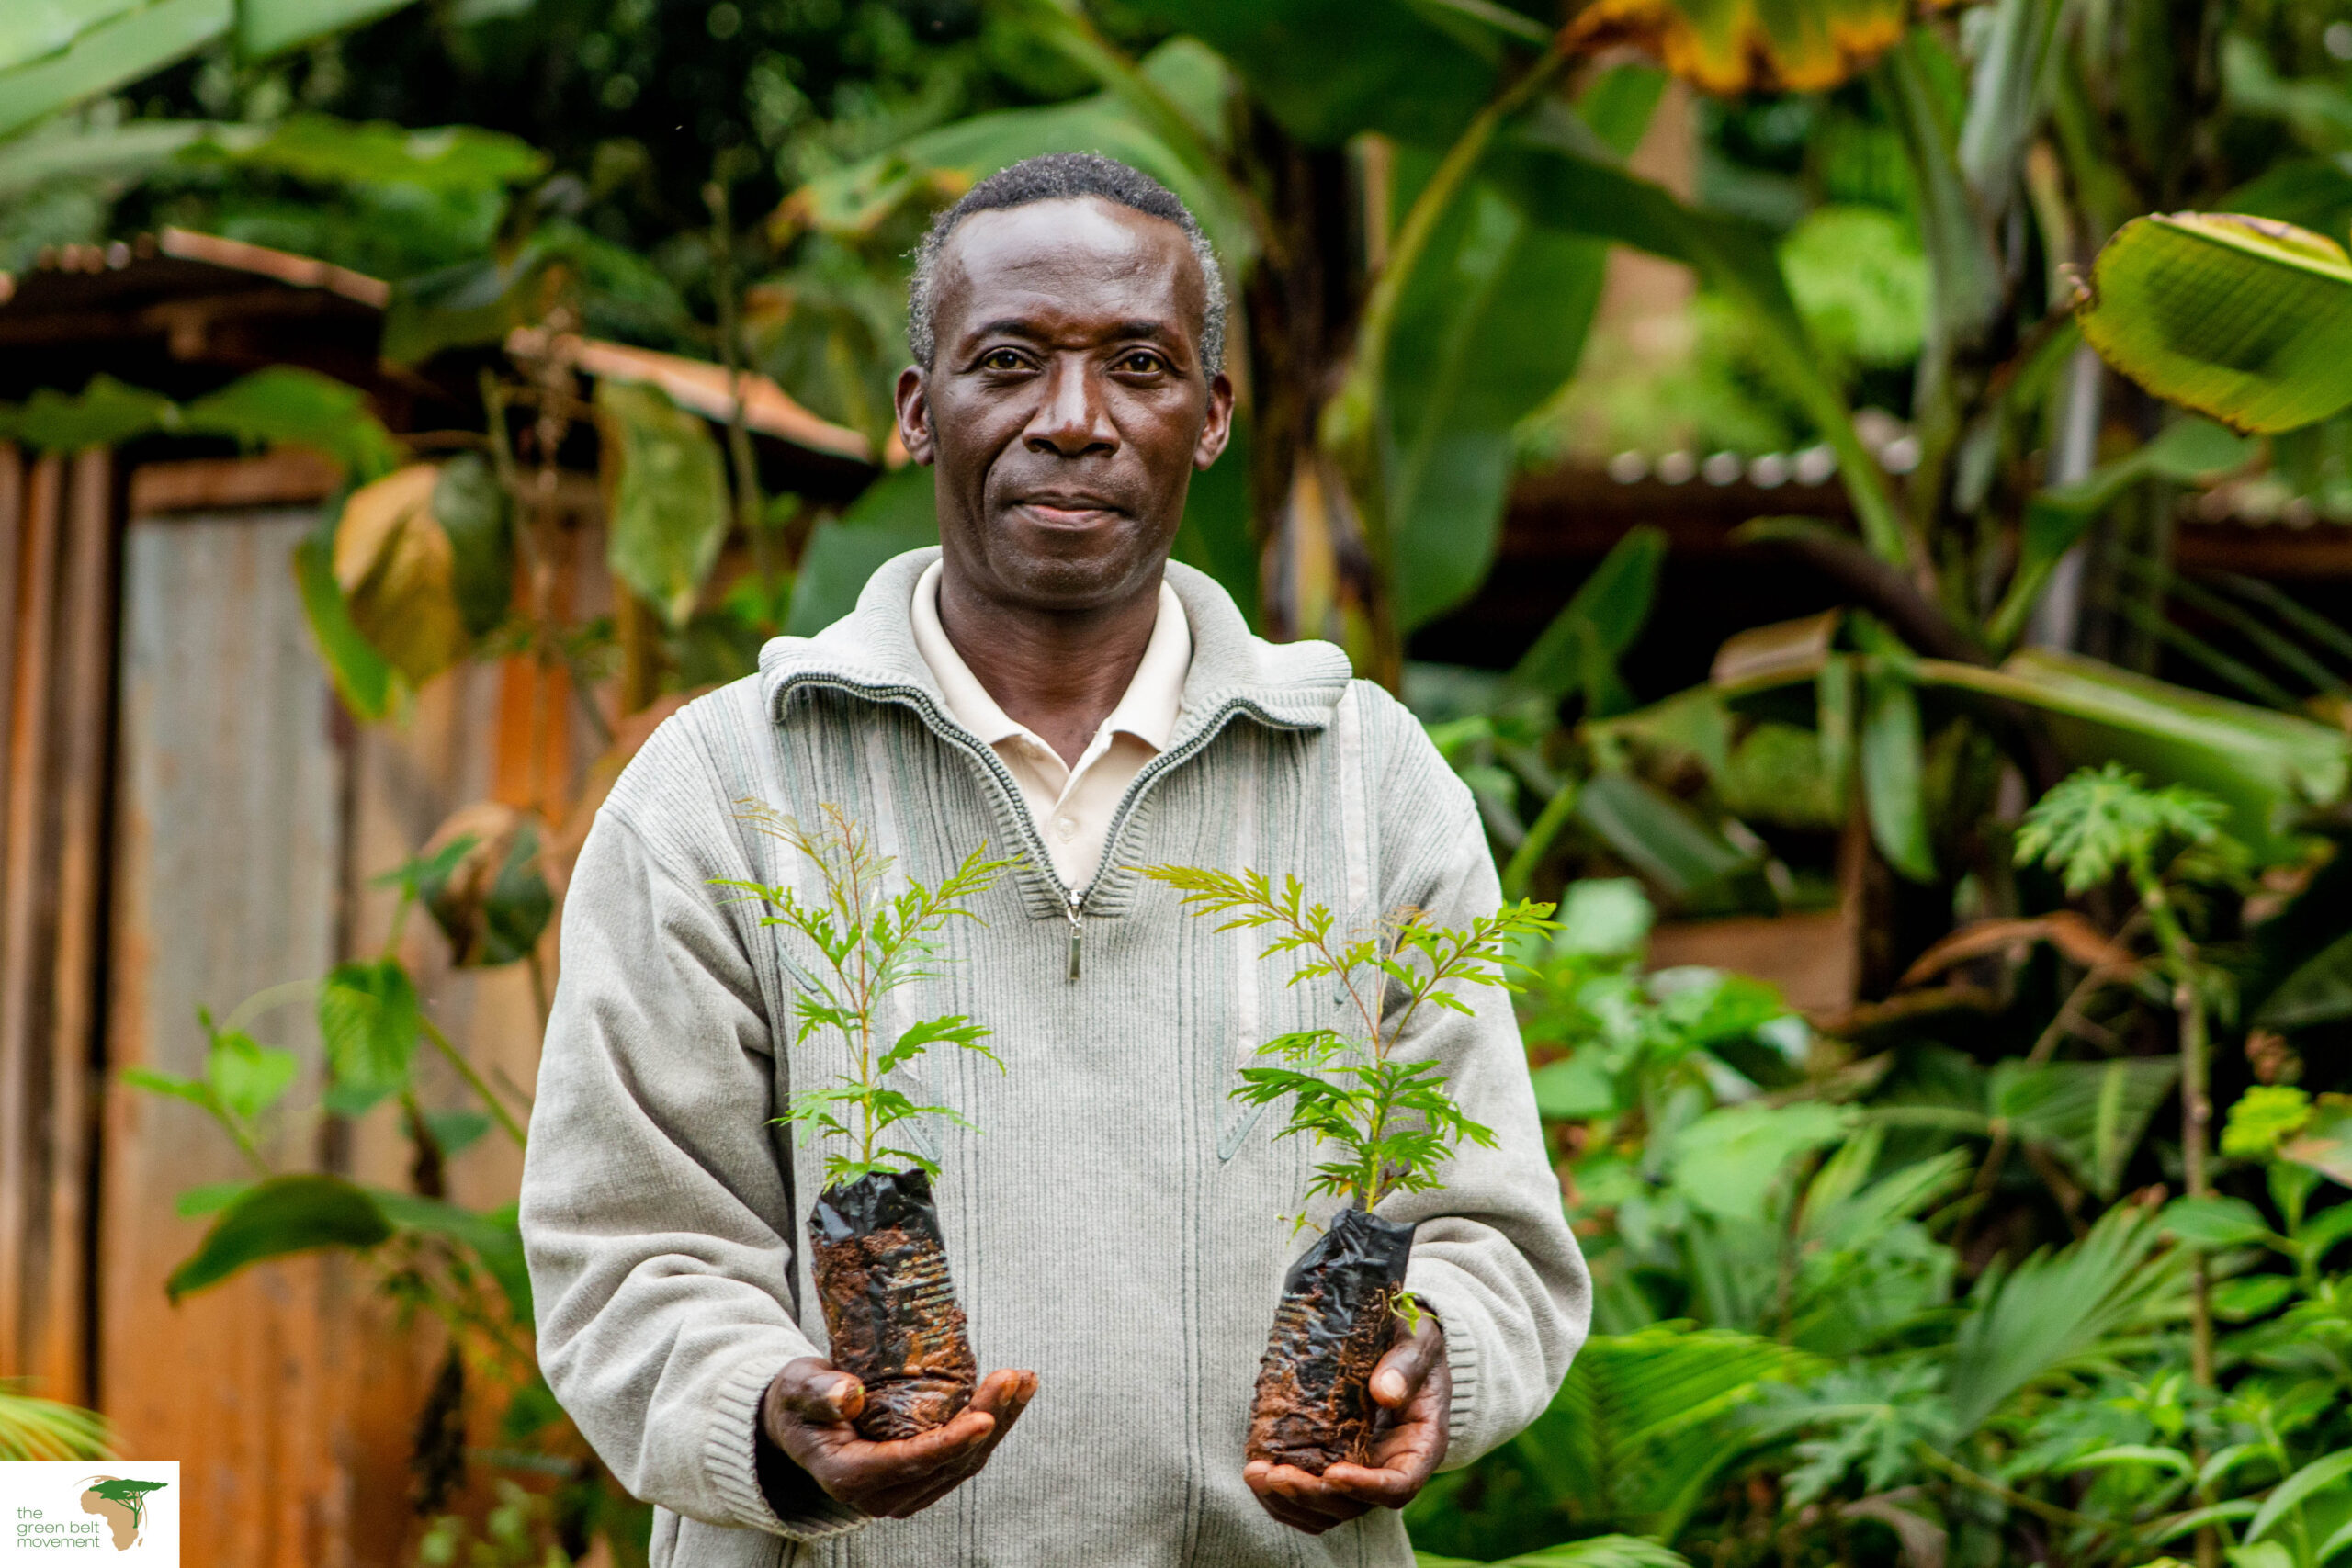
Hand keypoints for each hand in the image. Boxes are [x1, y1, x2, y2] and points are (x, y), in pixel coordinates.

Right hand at [760, 1358, 1037, 1519]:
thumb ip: (820, 1393)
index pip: (911, 1463)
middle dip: (989, 1420)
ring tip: (1024, 1380)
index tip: (985, 1416)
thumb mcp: (799, 1390)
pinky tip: (1013, 1394)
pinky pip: (964, 1455)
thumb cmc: (799, 1401)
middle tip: (1013, 1378)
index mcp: (850, 1477)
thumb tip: (849, 1394)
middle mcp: (882, 1494)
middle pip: (949, 1461)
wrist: (799, 1421)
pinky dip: (992, 1425)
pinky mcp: (923, 1477)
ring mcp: (906, 1490)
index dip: (951, 1442)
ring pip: (965, 1461)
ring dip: (1001, 1421)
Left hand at [1245, 1314, 1449, 1534]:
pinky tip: (1257, 1470)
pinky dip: (1281, 1496)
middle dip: (1312, 1496)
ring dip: (1288, 1501)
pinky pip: (1308, 1497)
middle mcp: (1391, 1468)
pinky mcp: (1334, 1463)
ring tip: (1255, 1473)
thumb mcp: (1417, 1343)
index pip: (1398, 1486)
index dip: (1366, 1489)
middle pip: (1354, 1505)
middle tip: (1275, 1474)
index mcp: (1420, 1446)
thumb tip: (1384, 1392)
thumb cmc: (1412, 1339)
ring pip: (1327, 1509)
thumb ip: (1406, 1366)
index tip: (1333, 1473)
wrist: (1397, 1338)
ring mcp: (1361, 1471)